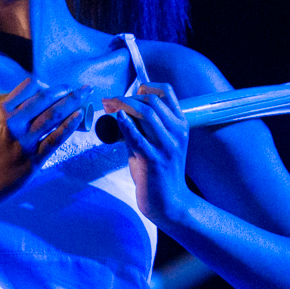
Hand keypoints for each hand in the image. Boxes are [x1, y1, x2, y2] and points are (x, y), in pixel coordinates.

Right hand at [0, 79, 88, 204]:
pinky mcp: (33, 160)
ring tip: (85, 95)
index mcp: (1, 112)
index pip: (29, 88)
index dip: (46, 86)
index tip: (58, 88)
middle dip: (66, 91)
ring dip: (72, 103)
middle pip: (45, 100)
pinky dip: (69, 126)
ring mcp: (25, 142)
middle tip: (82, 88)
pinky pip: (55, 139)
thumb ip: (11, 113)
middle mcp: (14, 123)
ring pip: (53, 116)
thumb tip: (34, 103)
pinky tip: (79, 117)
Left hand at [108, 83, 191, 223]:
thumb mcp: (158, 144)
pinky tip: (116, 118)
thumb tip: (120, 111)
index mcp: (181, 125)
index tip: (129, 92)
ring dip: (123, 106)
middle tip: (109, 100)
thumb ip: (143, 128)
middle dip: (127, 96)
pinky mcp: (154, 159)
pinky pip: (136, 136)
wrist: (169, 201)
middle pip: (152, 101)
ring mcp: (167, 146)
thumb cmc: (160, 172)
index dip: (146, 86)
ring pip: (146, 114)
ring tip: (108, 107)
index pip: (167, 92)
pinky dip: (124, 123)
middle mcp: (177, 132)